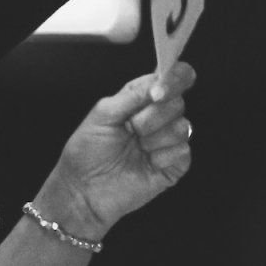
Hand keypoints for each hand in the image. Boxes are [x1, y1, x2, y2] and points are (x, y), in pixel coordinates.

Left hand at [37, 61, 196, 239]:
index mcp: (143, 99)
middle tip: (130, 129)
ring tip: (135, 148)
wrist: (83, 189)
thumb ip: (132, 95)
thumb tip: (157, 82)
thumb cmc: (87, 151)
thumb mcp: (103, 114)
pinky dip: (161, 157)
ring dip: (153, 138)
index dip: (173, 79)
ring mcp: (168, 141)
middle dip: (151, 117)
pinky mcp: (174, 165)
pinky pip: (182, 151)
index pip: (174, 77)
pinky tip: (146, 163)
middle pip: (178, 102)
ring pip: (182, 127)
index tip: (157, 93)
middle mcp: (159, 117)